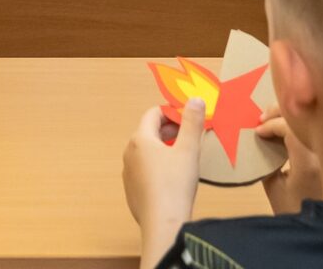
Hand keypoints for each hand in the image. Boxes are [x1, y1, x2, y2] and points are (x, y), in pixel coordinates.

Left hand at [123, 100, 204, 261]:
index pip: (153, 115)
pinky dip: (157, 167)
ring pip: (146, 152)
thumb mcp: (188, 150)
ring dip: (163, 149)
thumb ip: (192, 123)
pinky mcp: (131, 190)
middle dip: (169, 131)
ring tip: (183, 157)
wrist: (163, 223)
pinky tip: (172, 179)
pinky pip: (144, 170)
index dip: (171, 113)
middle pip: (149, 133)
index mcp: (140, 139)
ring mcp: (128, 172)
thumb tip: (194, 99)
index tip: (189, 118)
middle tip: (190, 136)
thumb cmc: (176, 184)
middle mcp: (129, 152)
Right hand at [257, 107, 321, 214]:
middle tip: (262, 118)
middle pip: (306, 117)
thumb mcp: (274, 187)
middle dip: (281, 113)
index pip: (290, 128)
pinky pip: (320, 132)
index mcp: (308, 161)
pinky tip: (291, 134)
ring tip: (275, 124)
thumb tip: (264, 139)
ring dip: (293, 120)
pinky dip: (304, 129)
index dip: (271, 125)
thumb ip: (268, 160)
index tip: (258, 132)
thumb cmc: (296, 211)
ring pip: (315, 122)